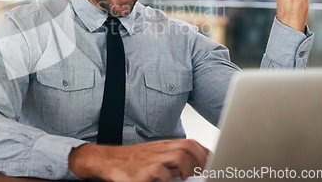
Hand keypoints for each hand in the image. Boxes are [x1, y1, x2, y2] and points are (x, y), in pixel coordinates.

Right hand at [68, 139, 208, 181]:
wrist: (108, 160)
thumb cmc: (132, 160)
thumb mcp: (153, 155)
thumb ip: (171, 159)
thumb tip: (192, 166)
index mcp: (163, 146)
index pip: (190, 143)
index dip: (204, 152)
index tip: (213, 161)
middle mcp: (159, 150)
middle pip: (187, 146)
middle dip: (200, 159)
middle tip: (203, 172)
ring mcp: (151, 159)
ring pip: (178, 155)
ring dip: (187, 168)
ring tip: (184, 178)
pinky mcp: (143, 170)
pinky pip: (161, 172)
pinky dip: (167, 178)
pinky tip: (166, 181)